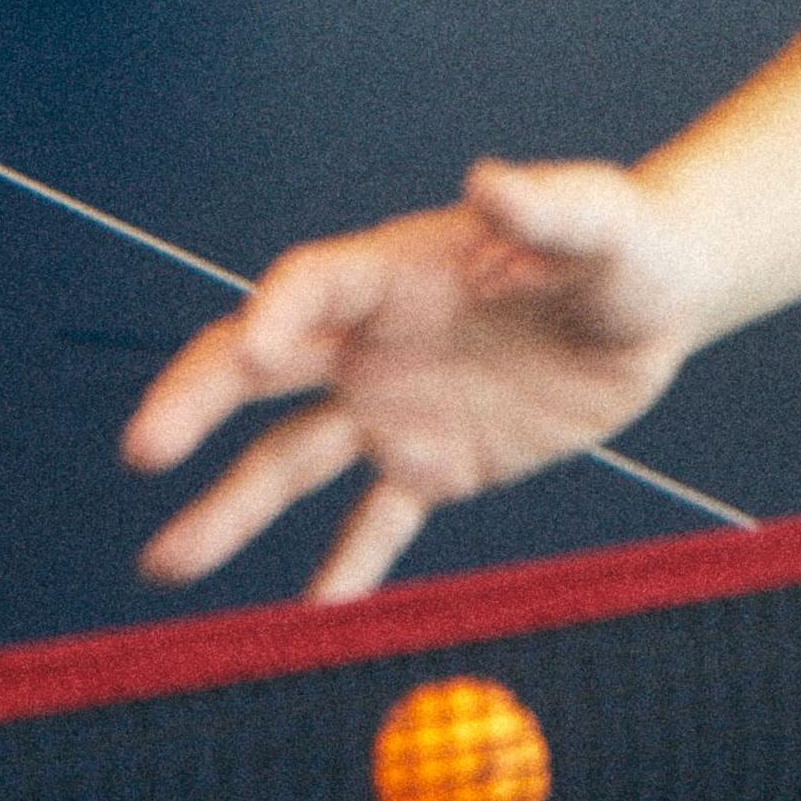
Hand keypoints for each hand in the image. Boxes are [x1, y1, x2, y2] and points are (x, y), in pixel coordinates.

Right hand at [124, 162, 713, 599]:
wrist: (658, 308)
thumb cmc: (627, 245)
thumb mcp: (602, 223)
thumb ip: (546, 208)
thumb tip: (489, 179)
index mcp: (400, 268)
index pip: (314, 283)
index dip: (280, 310)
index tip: (255, 348)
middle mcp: (376, 337)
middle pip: (265, 367)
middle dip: (199, 402)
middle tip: (142, 450)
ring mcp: (396, 405)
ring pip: (293, 459)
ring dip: (231, 509)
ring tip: (164, 563)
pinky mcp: (436, 465)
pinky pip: (375, 524)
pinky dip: (344, 569)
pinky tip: (305, 620)